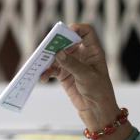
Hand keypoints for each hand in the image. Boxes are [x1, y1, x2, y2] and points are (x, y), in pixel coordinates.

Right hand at [40, 23, 125, 138]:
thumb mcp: (87, 76)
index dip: (76, 28)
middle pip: (66, 41)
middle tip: (46, 47)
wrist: (97, 111)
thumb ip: (72, 64)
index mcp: (93, 51)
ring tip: (40, 64)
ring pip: (57, 54)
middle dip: (56, 44)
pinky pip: (52, 68)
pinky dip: (46, 72)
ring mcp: (72, 63)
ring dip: (48, 58)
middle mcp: (82, 55)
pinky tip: (43, 77)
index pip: (86, 32)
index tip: (65, 31)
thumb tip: (57, 52)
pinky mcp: (64, 74)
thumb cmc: (99, 92)